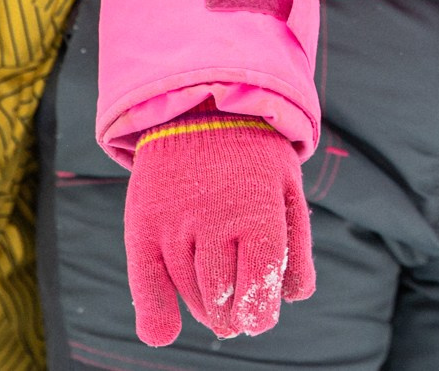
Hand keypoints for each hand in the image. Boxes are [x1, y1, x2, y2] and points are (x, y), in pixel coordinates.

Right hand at [125, 113, 314, 344]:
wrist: (199, 106)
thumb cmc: (253, 156)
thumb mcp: (287, 188)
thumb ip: (295, 246)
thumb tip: (293, 298)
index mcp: (258, 213)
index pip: (259, 288)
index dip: (260, 313)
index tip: (258, 316)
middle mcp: (214, 221)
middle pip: (222, 298)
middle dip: (232, 317)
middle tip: (235, 315)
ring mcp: (175, 223)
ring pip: (189, 293)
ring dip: (204, 309)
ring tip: (215, 303)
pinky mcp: (143, 223)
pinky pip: (145, 283)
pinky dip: (154, 315)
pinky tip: (164, 331)